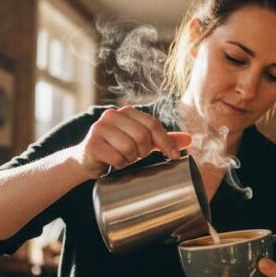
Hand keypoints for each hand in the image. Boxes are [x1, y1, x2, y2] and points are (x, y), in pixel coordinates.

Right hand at [72, 106, 191, 177]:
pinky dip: (119, 164)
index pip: (152, 124)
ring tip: (124, 159)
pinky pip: (116, 157)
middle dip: (144, 152)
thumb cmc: (117, 149)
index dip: (166, 142)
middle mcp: (112, 115)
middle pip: (142, 136)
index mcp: (127, 112)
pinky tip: (114, 163)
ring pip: (129, 147)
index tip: (174, 157)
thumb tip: (189, 140)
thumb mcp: (141, 142)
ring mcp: (99, 128)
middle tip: (137, 157)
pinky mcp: (92, 143)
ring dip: (130, 159)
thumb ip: (162, 139)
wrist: (86, 160)